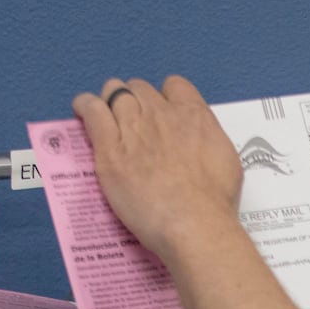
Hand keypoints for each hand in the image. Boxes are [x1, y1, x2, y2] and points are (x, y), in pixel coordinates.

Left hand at [72, 76, 242, 263]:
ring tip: (106, 114)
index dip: (166, 97)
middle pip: (140, 88)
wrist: (194, 223)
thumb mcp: (226, 159)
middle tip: (133, 121)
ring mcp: (134, 128)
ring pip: (114, 92)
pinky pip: (91, 111)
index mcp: (194, 116)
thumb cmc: (215, 201)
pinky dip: (85, 106)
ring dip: (109, 100)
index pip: (175, 85)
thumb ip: (207, 139)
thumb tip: (196, 138)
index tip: (163, 113)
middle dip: (135, 99)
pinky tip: (83, 111)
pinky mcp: (110, 149)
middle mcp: (162, 115)